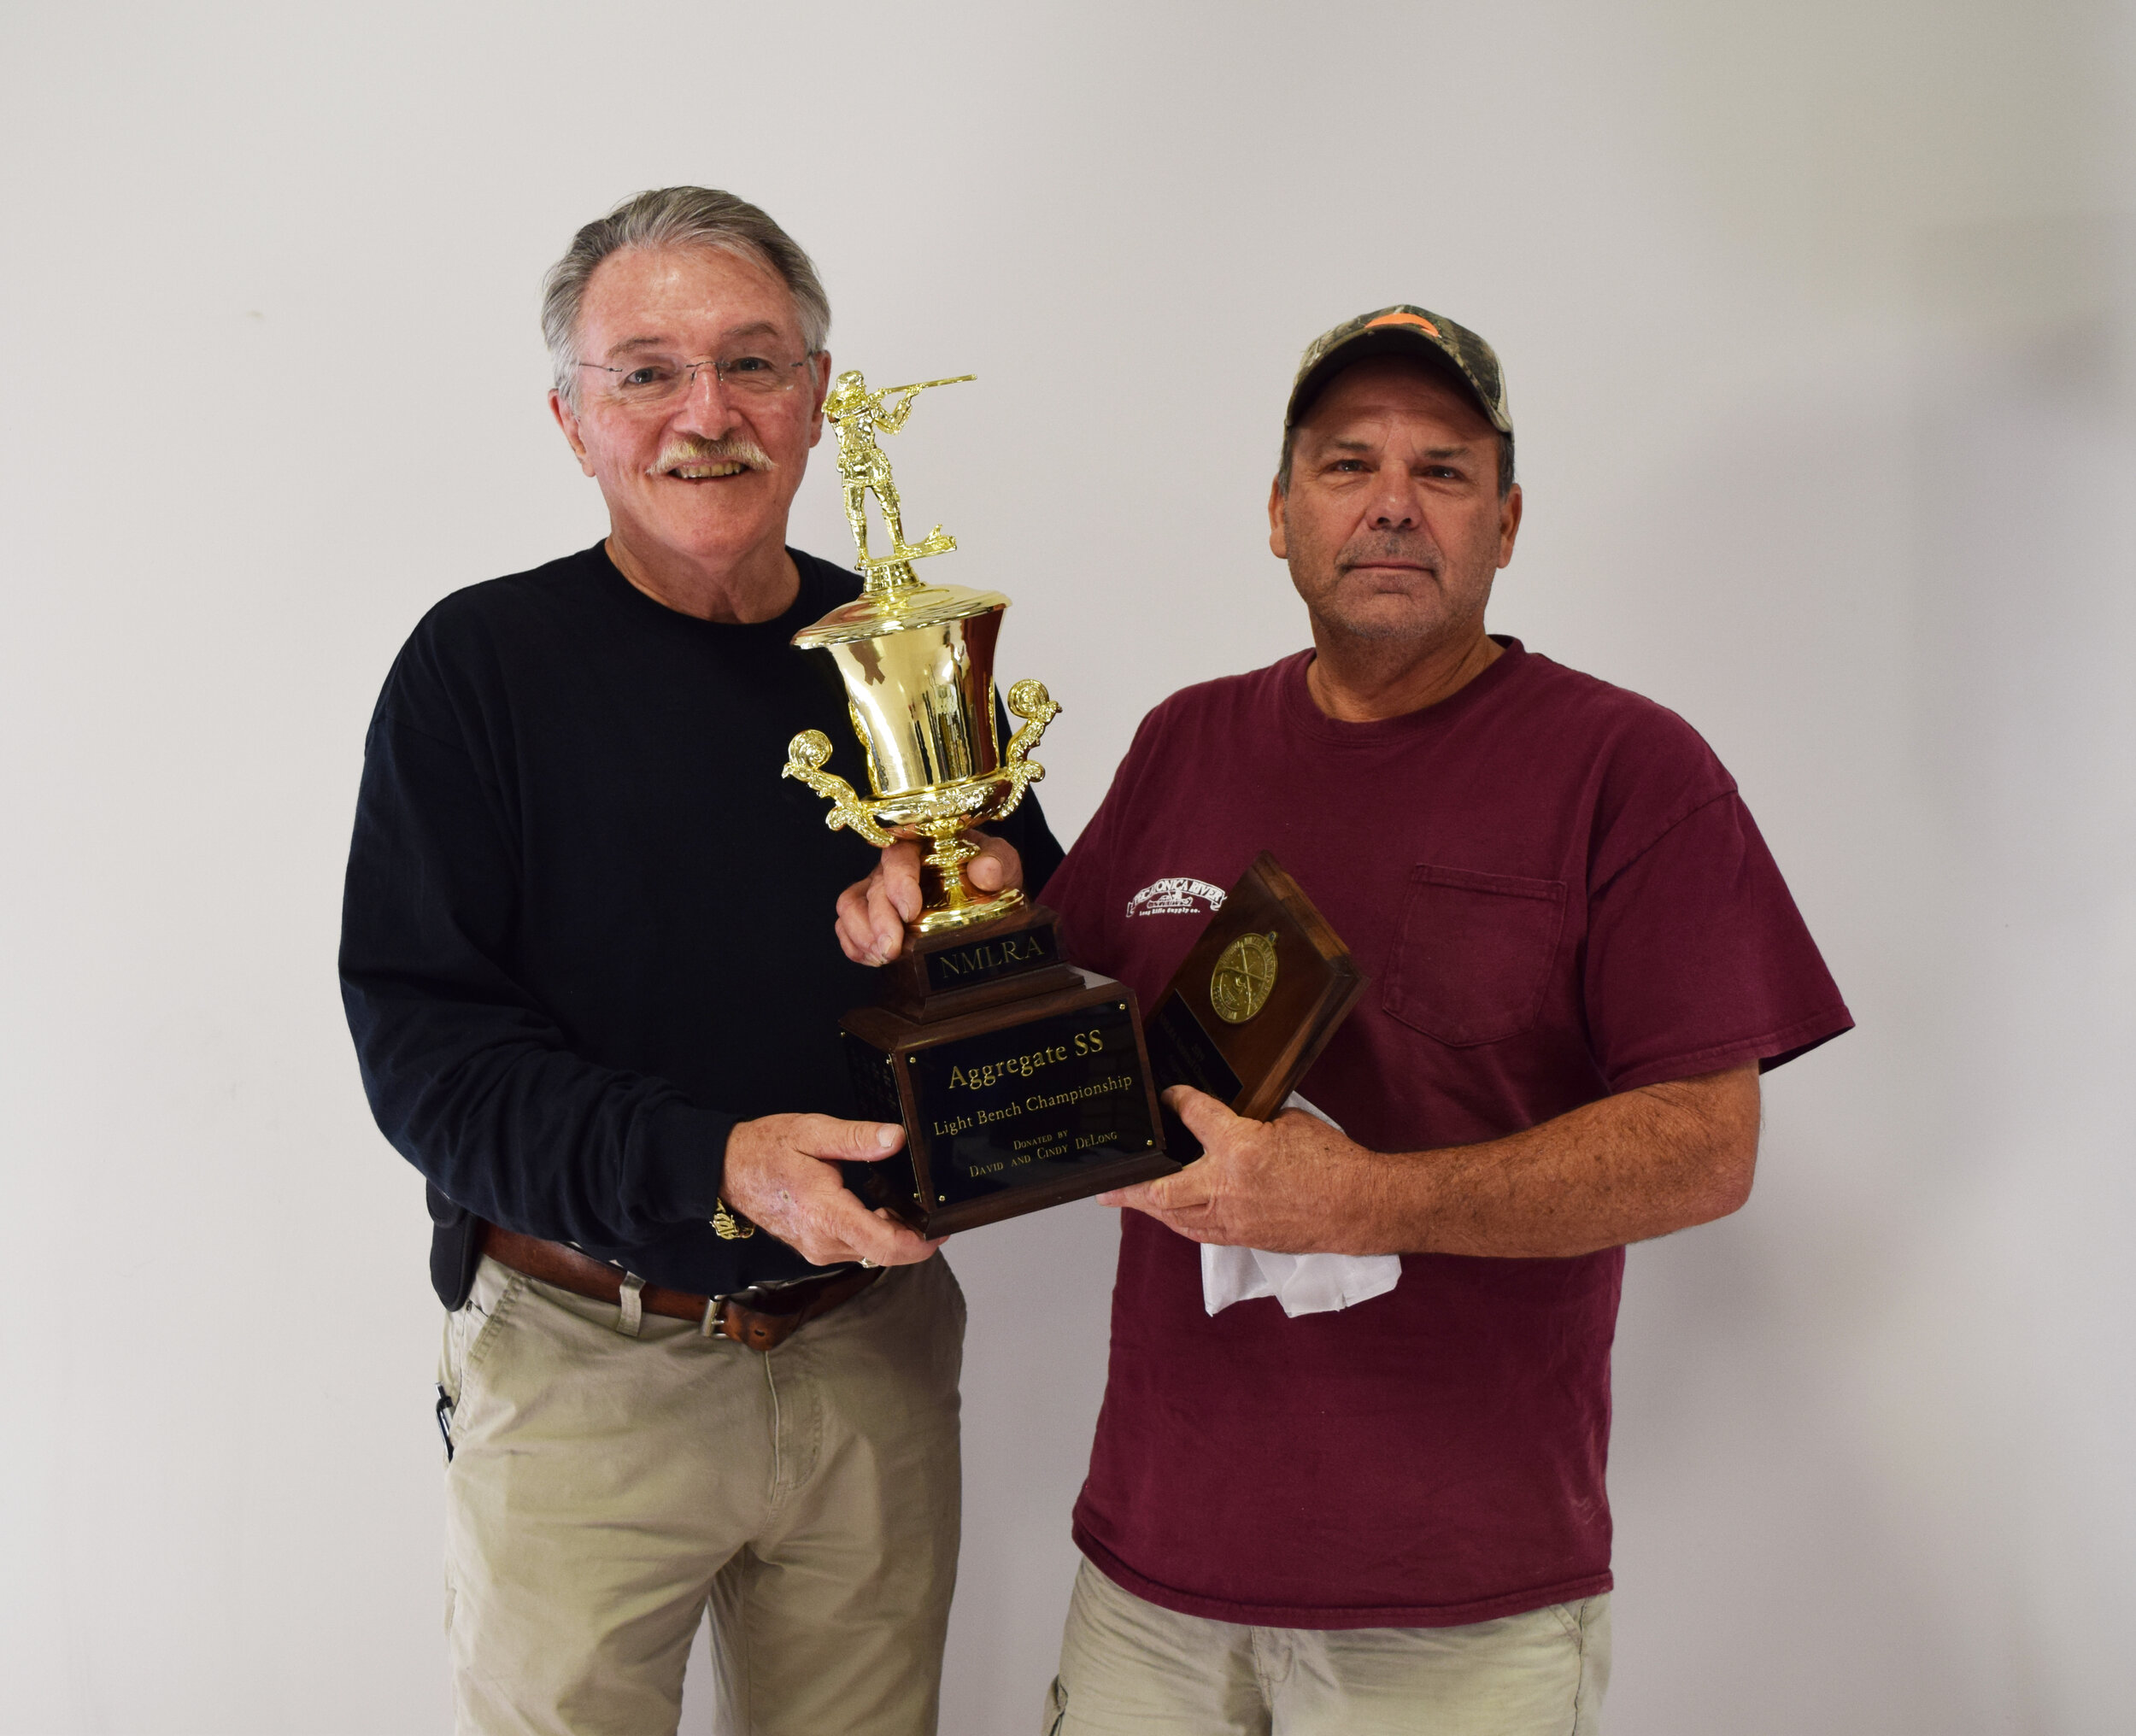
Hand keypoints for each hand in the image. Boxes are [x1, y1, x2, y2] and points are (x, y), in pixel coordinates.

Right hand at [720, 1113, 943, 1266]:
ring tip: (903, 1202)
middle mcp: (822, 1242)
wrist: (726, 1169)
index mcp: (825, 1214)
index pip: (886, 1245)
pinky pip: (855, 1248)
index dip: (921, 1243)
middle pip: (884, 1253)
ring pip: (871, 1253)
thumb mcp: (813, 1131)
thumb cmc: (765, 1149)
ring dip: (892, 1233)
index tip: (941, 1230)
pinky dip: (873, 1233)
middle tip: (927, 1208)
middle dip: (912, 1235)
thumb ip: (857, 1138)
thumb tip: (896, 1138)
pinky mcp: (815, 1249)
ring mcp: (817, 1250)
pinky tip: (877, 1208)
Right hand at [835, 833, 1025, 965]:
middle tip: (892, 948)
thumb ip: (997, 861)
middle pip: (873, 887)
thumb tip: (985, 870)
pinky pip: (846, 926)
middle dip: (879, 920)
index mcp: (921, 845)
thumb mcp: (1002, 862)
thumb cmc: (989, 873)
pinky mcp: (871, 915)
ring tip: (883, 956)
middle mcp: (894, 867)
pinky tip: (872, 958)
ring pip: (850, 905)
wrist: (988, 897)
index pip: (899, 854)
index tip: (910, 911)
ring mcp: (878, 891)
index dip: (898, 882)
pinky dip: (854, 944)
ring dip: (862, 934)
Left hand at [1097, 1086, 1392, 1253]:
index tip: (1169, 1096)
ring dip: (1149, 1207)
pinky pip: (1200, 1231)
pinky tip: (1171, 1215)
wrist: (1360, 1206)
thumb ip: (1249, 1125)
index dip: (1176, 1101)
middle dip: (1131, 1185)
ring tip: (1126, 1200)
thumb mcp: (1288, 1124)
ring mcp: (1233, 1218)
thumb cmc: (1332, 1162)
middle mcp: (1227, 1186)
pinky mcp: (1244, 1238)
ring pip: (1175, 1217)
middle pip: (1163, 1187)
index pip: (1194, 1115)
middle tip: (1107, 1185)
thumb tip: (1229, 1125)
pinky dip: (1180, 1221)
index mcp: (1240, 1147)